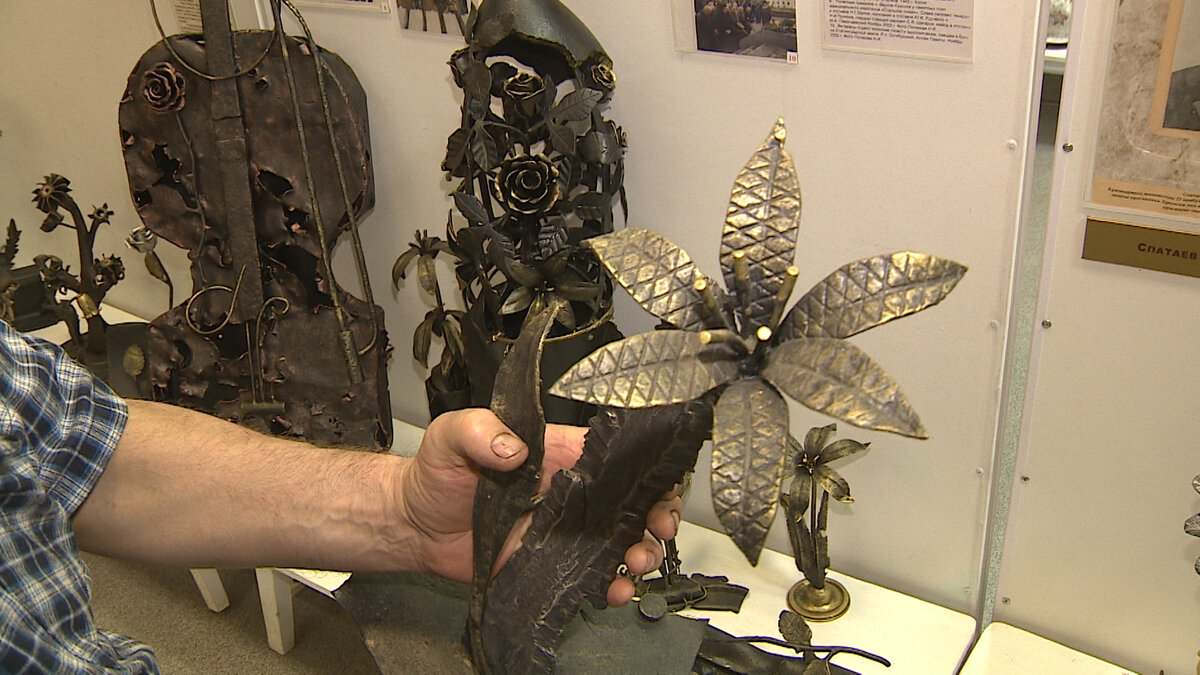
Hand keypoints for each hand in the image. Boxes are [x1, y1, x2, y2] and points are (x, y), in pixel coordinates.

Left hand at [396, 408, 682, 605]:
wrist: (413, 525)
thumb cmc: (433, 474)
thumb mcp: (450, 436)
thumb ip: (479, 431)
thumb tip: (514, 447)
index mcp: (555, 454)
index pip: (614, 454)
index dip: (646, 467)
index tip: (662, 483)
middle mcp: (567, 491)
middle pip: (628, 500)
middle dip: (655, 514)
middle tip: (659, 528)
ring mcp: (561, 529)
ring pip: (617, 540)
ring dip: (638, 552)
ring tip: (636, 564)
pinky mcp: (549, 562)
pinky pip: (589, 574)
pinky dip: (609, 584)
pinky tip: (613, 591)